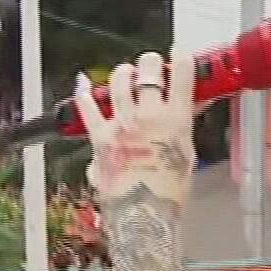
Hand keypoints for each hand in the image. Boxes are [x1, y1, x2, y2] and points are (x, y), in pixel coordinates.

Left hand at [74, 52, 196, 205]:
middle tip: (152, 64)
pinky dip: (85, 96)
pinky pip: (88, 108)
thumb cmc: (167, 193)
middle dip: (151, 62)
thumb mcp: (187, 155)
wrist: (142, 215)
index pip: (183, 77)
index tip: (182, 55)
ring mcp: (121, 124)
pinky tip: (84, 87)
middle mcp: (148, 116)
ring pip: (119, 81)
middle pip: (149, 71)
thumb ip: (183, 128)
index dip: (183, 60)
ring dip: (124, 73)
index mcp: (176, 120)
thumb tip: (185, 111)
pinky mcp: (100, 137)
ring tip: (126, 73)